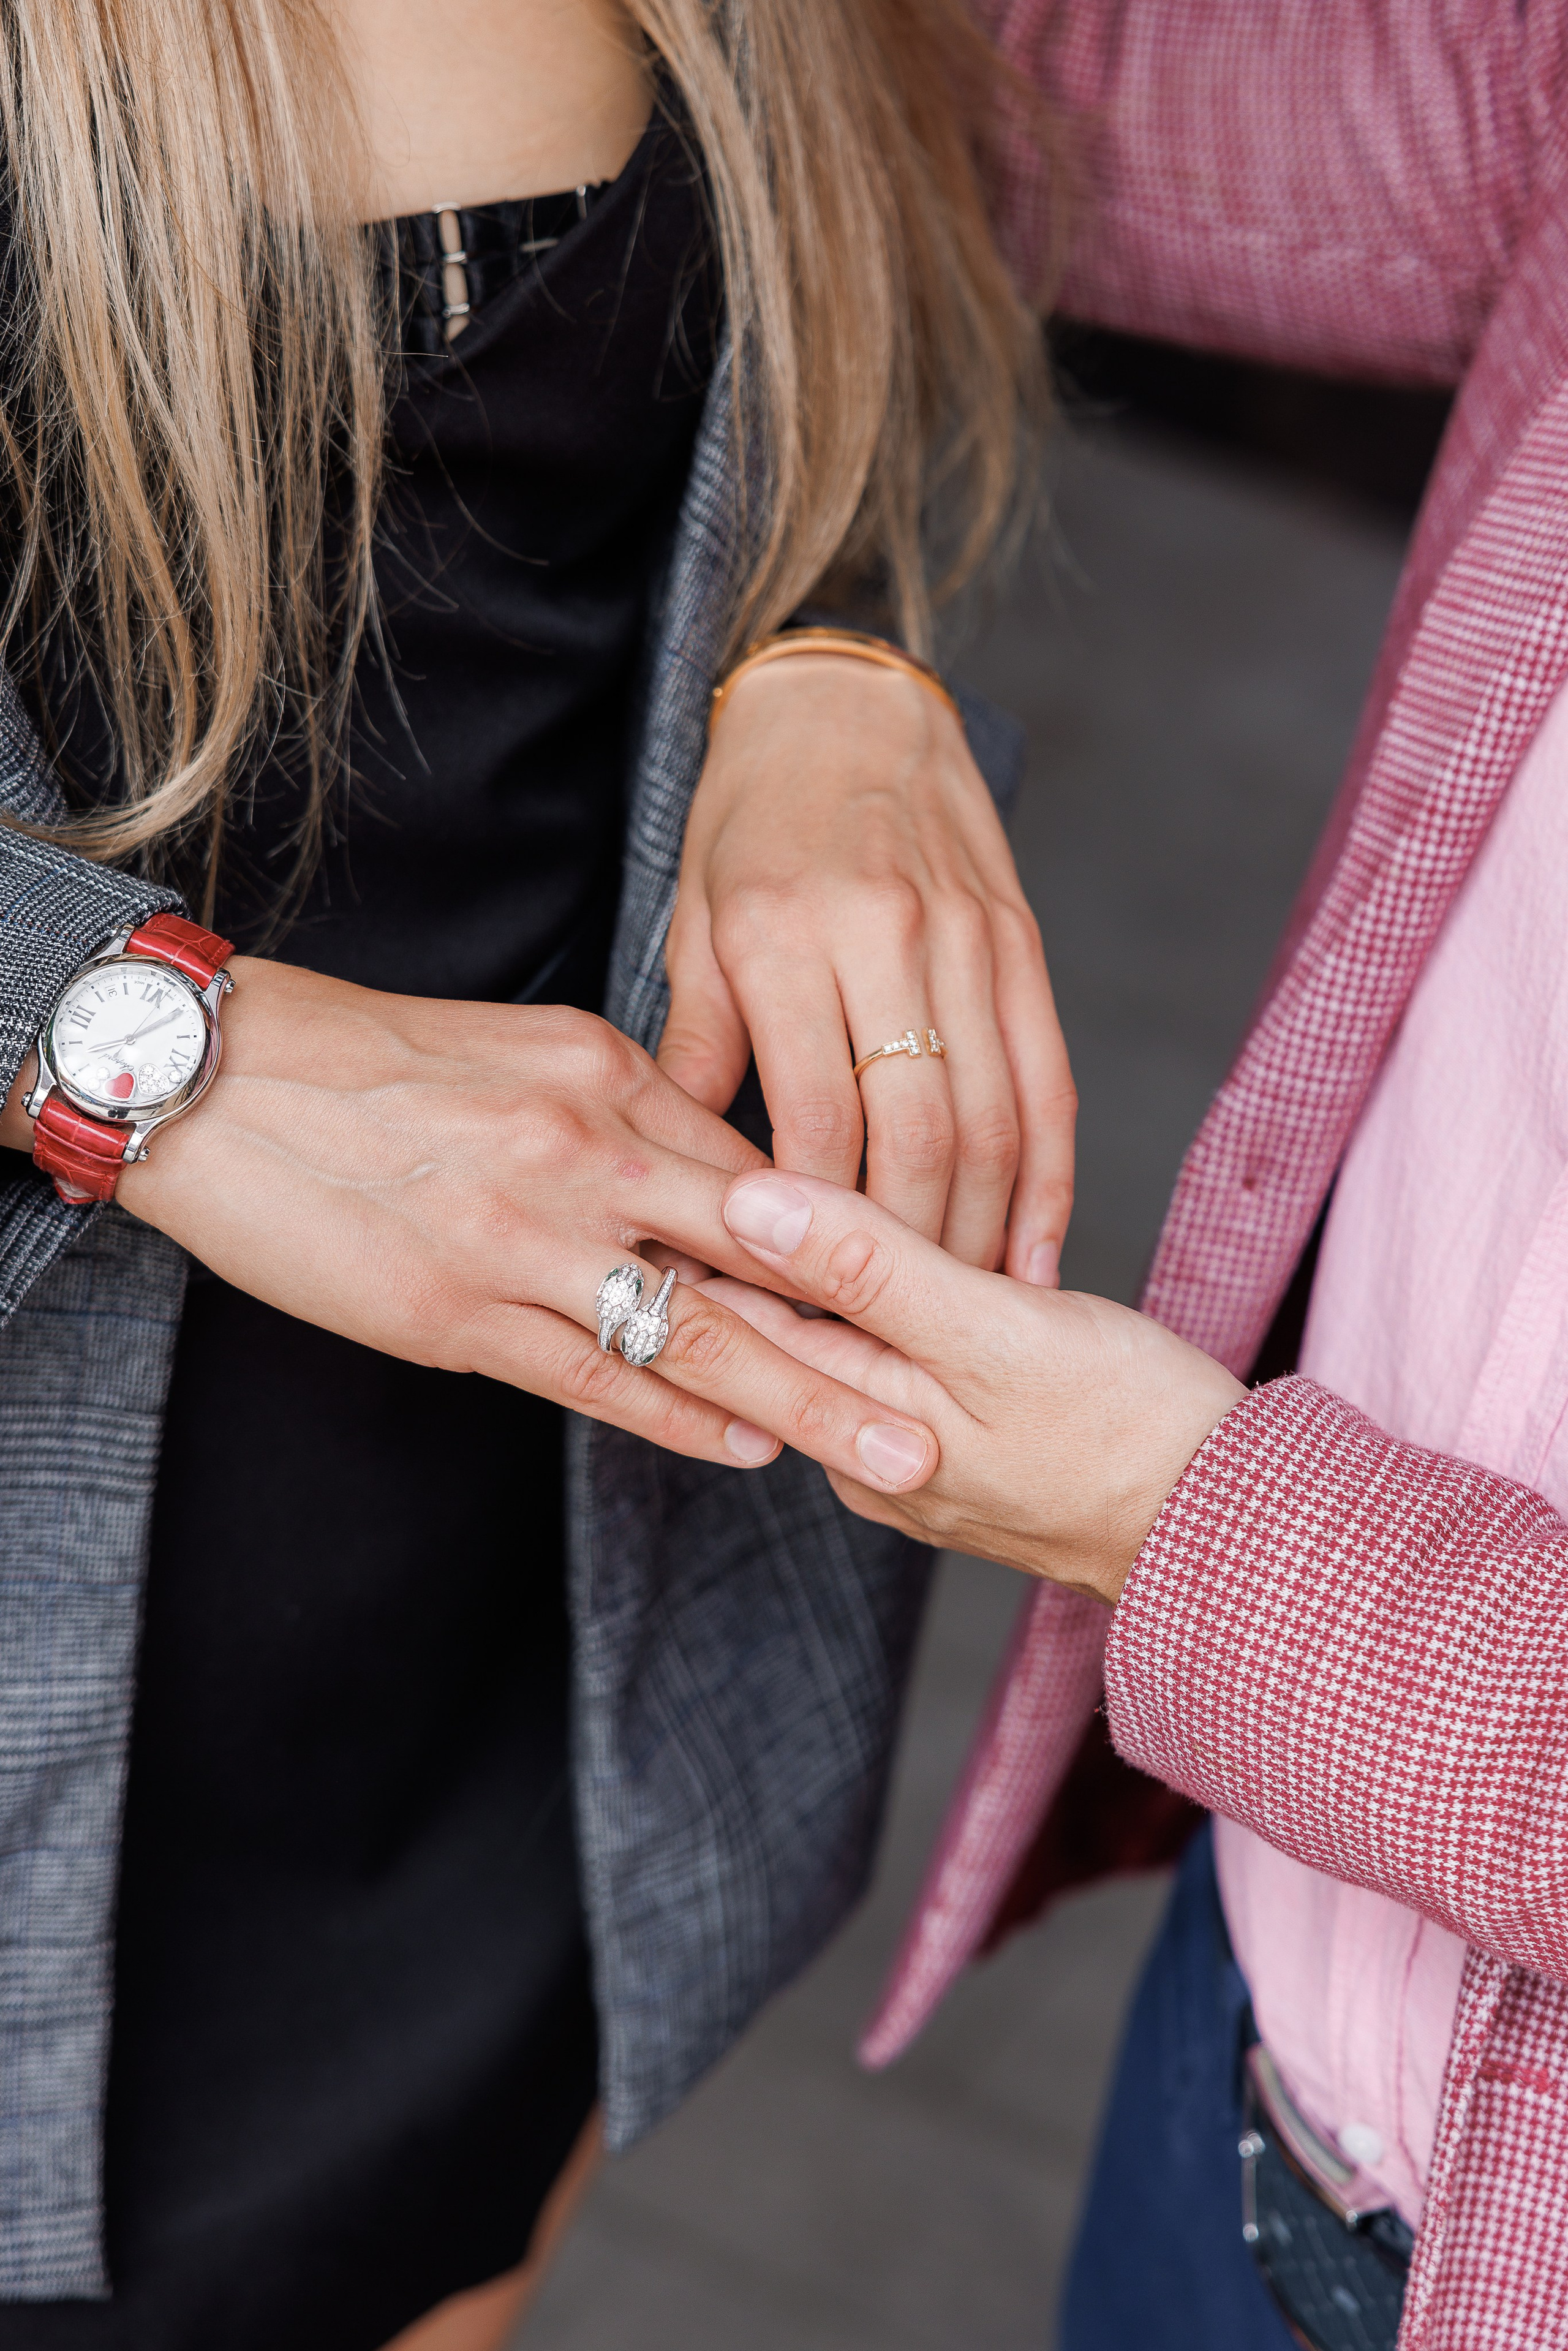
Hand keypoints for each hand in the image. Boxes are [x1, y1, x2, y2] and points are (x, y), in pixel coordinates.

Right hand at [54, 959, 941, 1494]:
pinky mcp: (455, 1315)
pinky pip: (594, 1378)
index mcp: (605, 1074)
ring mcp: (523, 1240)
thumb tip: (719, 1170)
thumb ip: (627, 1109)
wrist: (216, 1081)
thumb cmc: (370, 1060)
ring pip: (695, 1333)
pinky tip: (750, 1448)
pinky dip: (679, 1420)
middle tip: (961, 1396)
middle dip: (868, 1332)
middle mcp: (584, 1153)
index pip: (758, 1169)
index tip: (929, 1293)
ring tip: (892, 1452)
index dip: (847, 1242)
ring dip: (803, 1400)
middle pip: (762, 1256)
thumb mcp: (524, 1051)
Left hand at [657, 654, 1075, 1282]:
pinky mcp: (1023, 945)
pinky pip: (1049, 1081)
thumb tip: (688, 1183)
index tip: (795, 1311)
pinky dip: (1048, 1178)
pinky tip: (1033, 1254)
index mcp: (783, 937)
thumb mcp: (695, 924)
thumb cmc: (750, 822)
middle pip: (916, 1135)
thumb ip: (699, 1051)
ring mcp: (967, 940)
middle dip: (905, 1258)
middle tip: (880, 1347)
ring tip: (955, 1325)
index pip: (813, 1120)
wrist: (847, 706)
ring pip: (993, 1119)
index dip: (813, 1233)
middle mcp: (884, 938)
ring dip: (980, 1235)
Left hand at [711, 1170, 1244, 1603]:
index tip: (661, 1155)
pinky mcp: (963, 1447)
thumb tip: (749, 1204)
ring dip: (801, 1277)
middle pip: (776, 1333)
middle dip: (734, 1252)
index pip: (741, 1316)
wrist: (1232, 1527)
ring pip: (835, 1346)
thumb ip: (869, 1267)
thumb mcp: (991, 1334)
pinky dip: (871, 1309)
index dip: (700, 1230)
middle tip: (686, 1156)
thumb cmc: (1126, 1431)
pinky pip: (891, 1366)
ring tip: (757, 1186)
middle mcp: (863, 1453)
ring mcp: (910, 1457)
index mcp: (854, 1424)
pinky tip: (870, 1261)